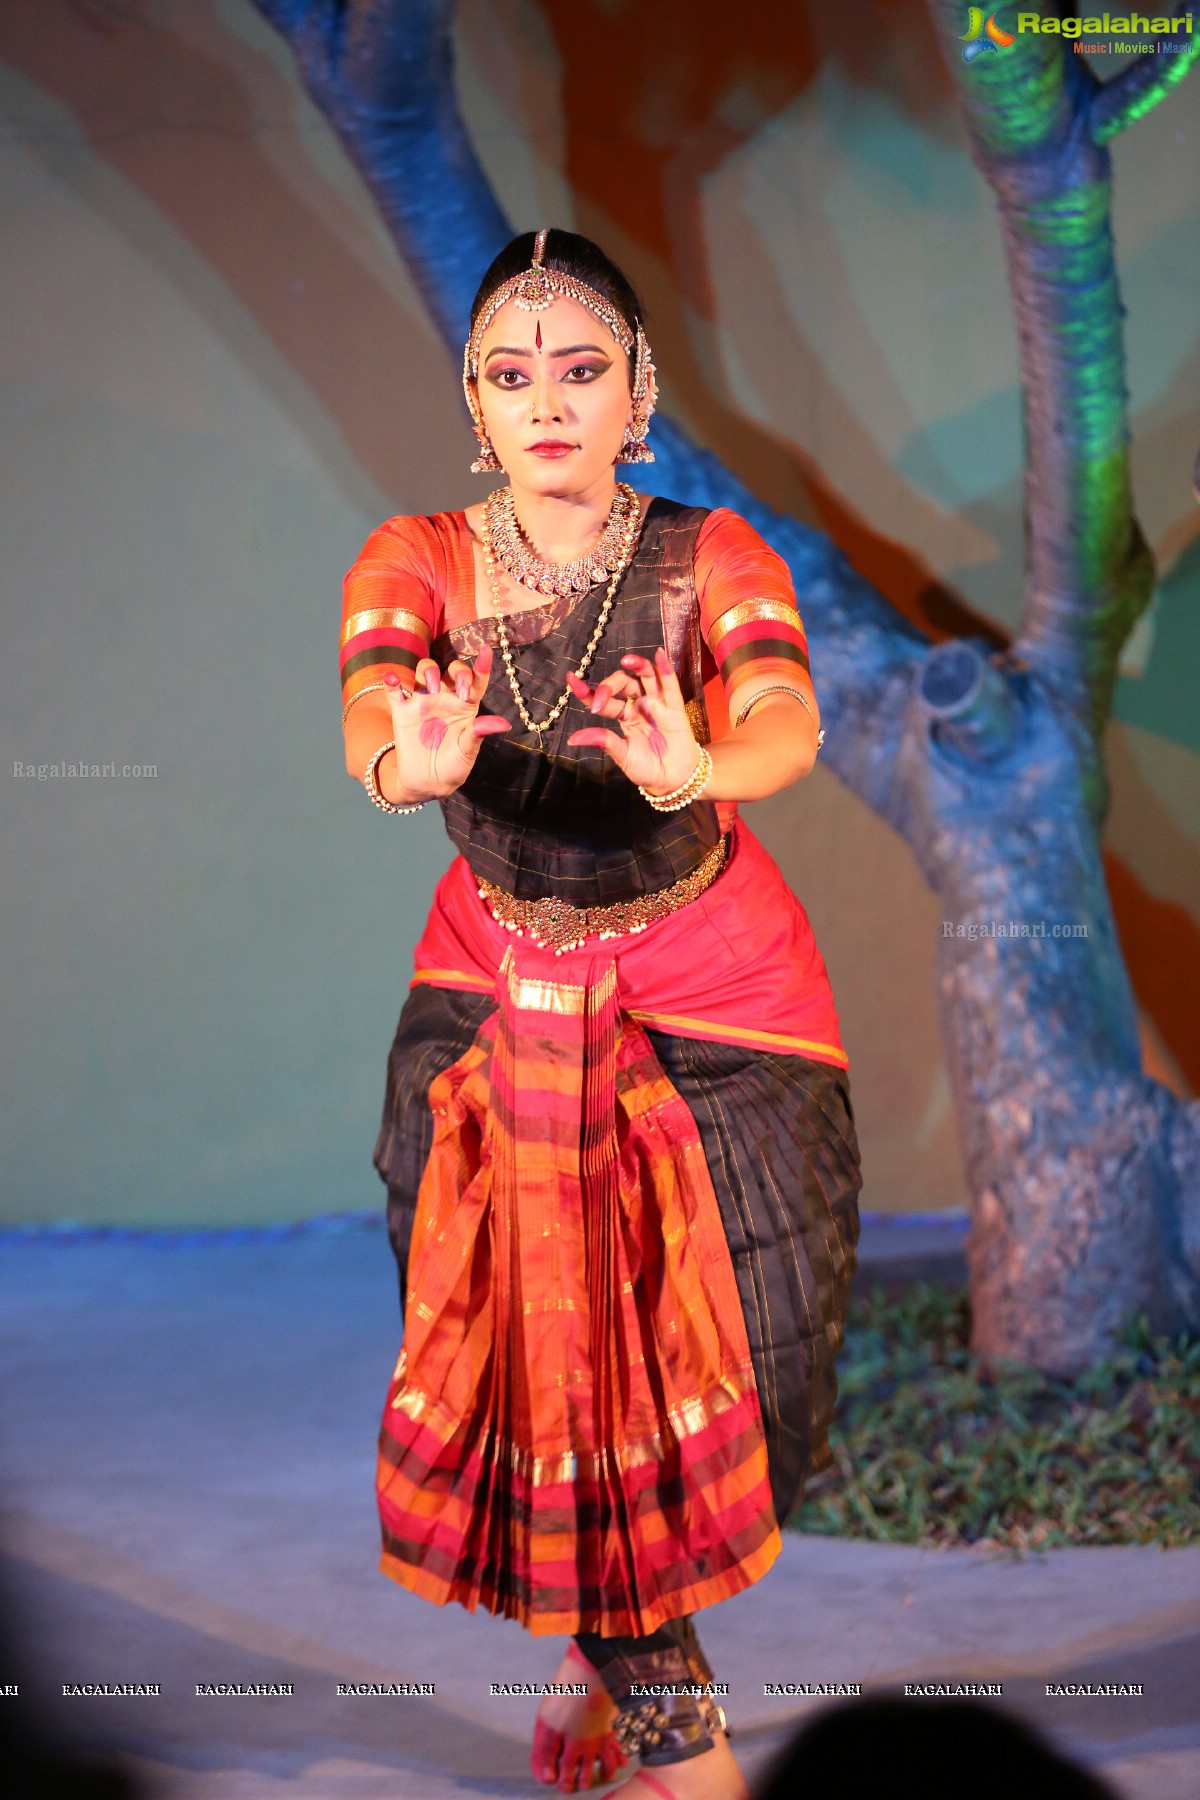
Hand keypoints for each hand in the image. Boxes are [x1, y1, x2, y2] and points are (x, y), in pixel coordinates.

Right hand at [381, 646, 509, 800]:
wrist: (427, 782)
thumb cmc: (454, 765)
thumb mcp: (468, 751)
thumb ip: (479, 733)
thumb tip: (502, 724)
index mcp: (466, 706)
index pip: (476, 681)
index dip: (482, 665)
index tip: (486, 650)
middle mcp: (446, 698)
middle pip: (450, 669)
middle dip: (457, 671)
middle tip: (460, 690)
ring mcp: (423, 702)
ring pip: (424, 671)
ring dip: (427, 670)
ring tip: (429, 687)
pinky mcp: (402, 711)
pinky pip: (394, 690)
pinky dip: (391, 681)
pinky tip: (393, 679)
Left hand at [566, 648, 702, 795]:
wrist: (673, 780)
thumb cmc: (648, 768)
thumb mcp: (622, 755)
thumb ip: (604, 742)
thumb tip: (573, 739)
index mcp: (625, 716)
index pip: (605, 699)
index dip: (588, 691)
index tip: (571, 680)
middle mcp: (640, 705)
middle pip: (624, 683)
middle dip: (610, 685)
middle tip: (600, 699)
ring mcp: (658, 704)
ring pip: (647, 677)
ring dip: (638, 665)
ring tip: (627, 661)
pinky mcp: (675, 708)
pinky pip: (670, 685)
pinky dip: (665, 669)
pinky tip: (658, 655)